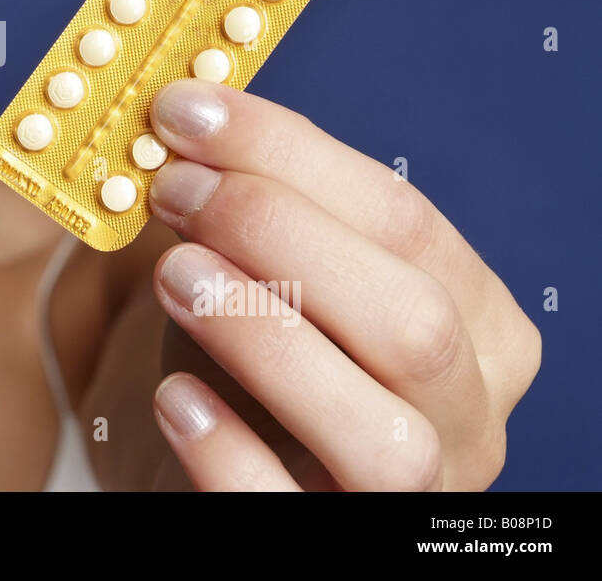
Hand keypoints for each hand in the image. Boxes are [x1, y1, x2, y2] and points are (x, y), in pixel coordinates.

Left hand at [144, 78, 540, 490]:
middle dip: (280, 233)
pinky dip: (231, 453)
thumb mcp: (259, 272)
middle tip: (172, 188)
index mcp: (473, 321)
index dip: (288, 154)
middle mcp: (468, 416)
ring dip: (268, 337)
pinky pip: (291, 515)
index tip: (187, 109)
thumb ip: (246, 206)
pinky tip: (174, 397)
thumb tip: (187, 115)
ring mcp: (408, 499)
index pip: (405, 219)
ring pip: (387, 436)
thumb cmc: (243, 359)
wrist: (213, 470)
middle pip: (415, 321)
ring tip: (172, 274)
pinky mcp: (328, 547)